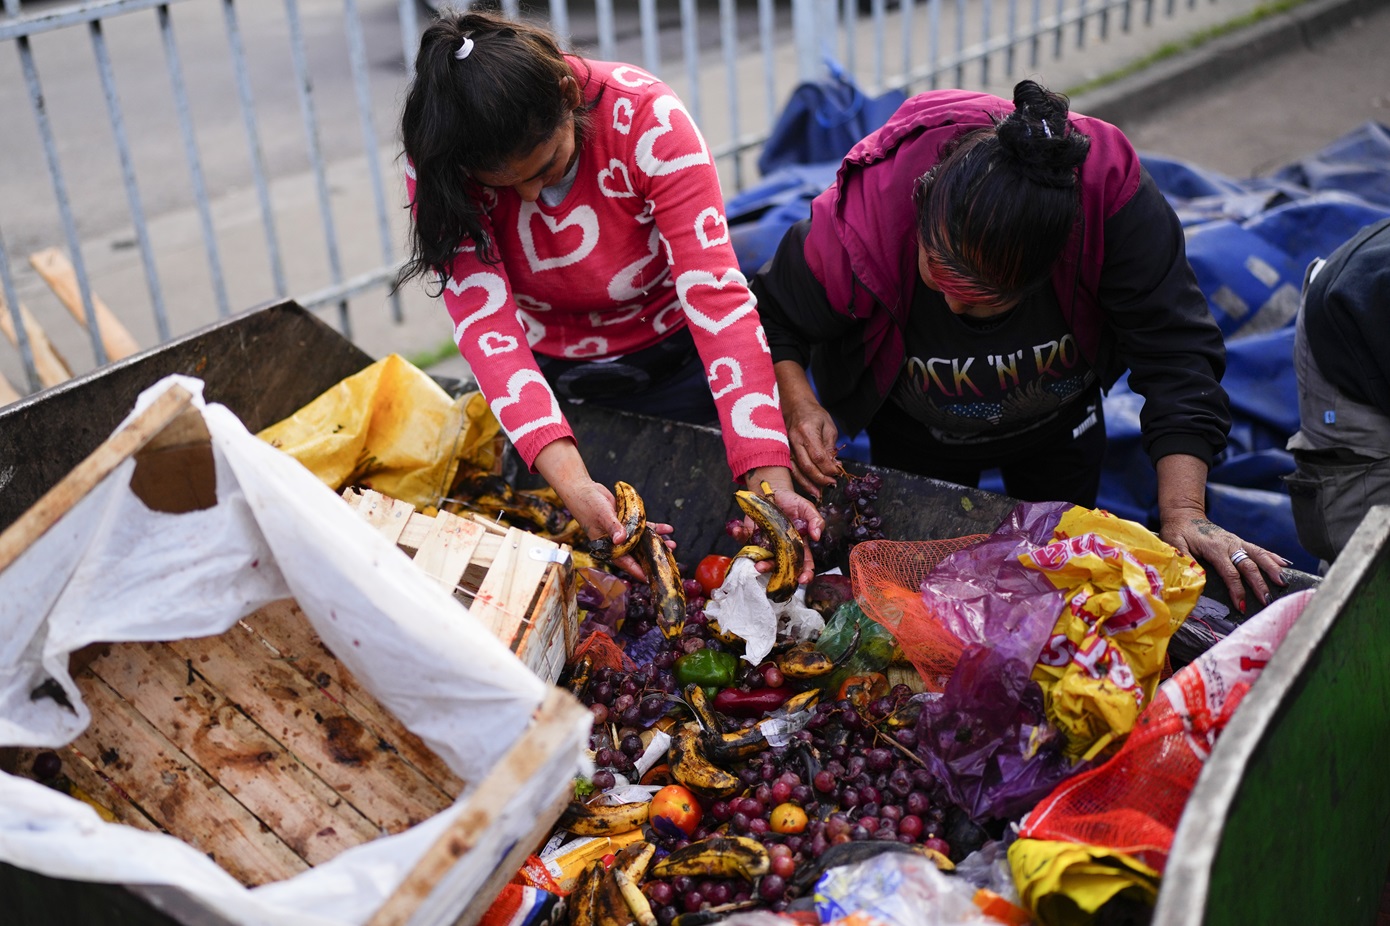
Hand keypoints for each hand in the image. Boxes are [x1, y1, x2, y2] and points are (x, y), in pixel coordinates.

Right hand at [533, 439, 672, 581]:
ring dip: (656, 542)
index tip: (650, 579)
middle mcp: (616, 541)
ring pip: (642, 541)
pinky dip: (654, 528)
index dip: (638, 571)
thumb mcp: (602, 515)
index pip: (625, 562)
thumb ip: (613, 527)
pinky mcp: (626, 521)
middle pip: (637, 553)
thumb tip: (621, 539)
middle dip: (652, 556)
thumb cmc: (588, 504)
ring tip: (672, 544)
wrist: (583, 490)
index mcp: (607, 546)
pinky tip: (667, 528)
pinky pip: (642, 527)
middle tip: (669, 559)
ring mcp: (622, 531)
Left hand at [743, 466, 821, 584]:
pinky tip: (738, 529)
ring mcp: (765, 544)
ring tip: (756, 563)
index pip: (804, 563)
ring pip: (762, 558)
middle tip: (767, 569)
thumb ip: (816, 520)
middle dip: (774, 571)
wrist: (773, 490)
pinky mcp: (751, 535)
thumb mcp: (807, 507)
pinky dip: (739, 534)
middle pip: (780, 566)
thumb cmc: (792, 501)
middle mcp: (781, 548)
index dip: (805, 574)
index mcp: (798, 544)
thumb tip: (817, 536)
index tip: (802, 580)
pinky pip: (743, 538)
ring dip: (758, 562)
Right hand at [774, 361, 840, 497]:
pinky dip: (800, 481)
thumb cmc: (814, 415)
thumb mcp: (828, 426)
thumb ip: (830, 446)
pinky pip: (791, 470)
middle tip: (832, 484)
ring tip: (820, 493)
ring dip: (809, 484)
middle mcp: (794, 441)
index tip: (838, 473)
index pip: (819, 456)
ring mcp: (786, 447)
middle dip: (821, 479)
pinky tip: (808, 488)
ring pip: (797, 471)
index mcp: (807, 431)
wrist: (795, 406)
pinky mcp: (783, 452)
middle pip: (807, 466)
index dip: (829, 468)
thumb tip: (833, 465)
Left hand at [1159, 507, 1290, 613]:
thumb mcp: (1175, 544)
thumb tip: (1193, 576)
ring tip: (1283, 583)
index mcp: (1215, 548)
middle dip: (1259, 584)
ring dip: (1272, 569)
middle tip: (1266, 600)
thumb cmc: (1178, 532)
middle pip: (1249, 565)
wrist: (1185, 515)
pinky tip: (1285, 564)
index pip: (1230, 573)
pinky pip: (1259, 549)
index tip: (1241, 606)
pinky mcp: (1239, 541)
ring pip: (1259, 555)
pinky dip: (1273, 556)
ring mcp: (1236, 542)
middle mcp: (1230, 544)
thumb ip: (1184, 559)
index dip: (1237, 590)